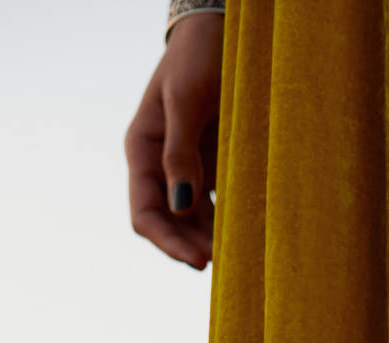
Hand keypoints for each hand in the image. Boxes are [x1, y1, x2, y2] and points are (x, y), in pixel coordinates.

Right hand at [124, 12, 223, 269]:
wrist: (219, 30)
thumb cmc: (199, 57)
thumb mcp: (186, 100)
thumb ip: (180, 152)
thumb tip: (181, 206)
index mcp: (142, 150)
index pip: (145, 213)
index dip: (168, 242)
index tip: (200, 260)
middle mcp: (160, 166)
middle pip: (169, 225)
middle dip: (191, 248)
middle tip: (225, 267)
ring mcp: (186, 169)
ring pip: (193, 223)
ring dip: (212, 242)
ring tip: (239, 260)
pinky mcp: (212, 167)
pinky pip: (215, 207)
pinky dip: (227, 225)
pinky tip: (246, 239)